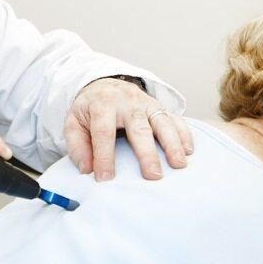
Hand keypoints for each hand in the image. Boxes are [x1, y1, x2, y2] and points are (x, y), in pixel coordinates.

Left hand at [64, 78, 192, 180]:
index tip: (105, 179)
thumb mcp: (74, 122)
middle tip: (153, 176)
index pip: (103, 132)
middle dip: (146, 153)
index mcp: (102, 104)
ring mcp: (146, 103)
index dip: (104, 156)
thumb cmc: (90, 109)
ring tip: (179, 164)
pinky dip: (184, 133)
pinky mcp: (159, 106)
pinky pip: (175, 118)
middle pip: (138, 127)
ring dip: (172, 143)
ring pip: (162, 121)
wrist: (104, 84)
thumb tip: (86, 168)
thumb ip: (77, 145)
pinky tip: (189, 150)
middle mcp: (127, 102)